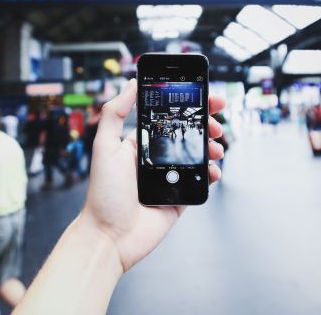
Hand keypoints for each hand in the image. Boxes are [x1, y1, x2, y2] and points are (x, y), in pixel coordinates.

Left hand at [81, 79, 224, 271]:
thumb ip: (115, 114)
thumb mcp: (104, 147)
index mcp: (140, 144)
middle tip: (216, 122)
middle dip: (205, 124)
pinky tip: (213, 170)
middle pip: (187, 135)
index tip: (205, 96)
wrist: (110, 237)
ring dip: (211, 148)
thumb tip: (130, 83)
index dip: (187, 106)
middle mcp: (156, 159)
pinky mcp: (180, 199)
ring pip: (197, 156)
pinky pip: (200, 182)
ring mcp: (170, 178)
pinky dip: (211, 174)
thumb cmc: (103, 194)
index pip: (167, 118)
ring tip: (215, 148)